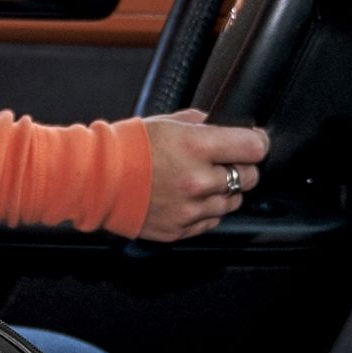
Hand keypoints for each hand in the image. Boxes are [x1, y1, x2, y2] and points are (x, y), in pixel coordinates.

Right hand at [139, 110, 268, 241]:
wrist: (95, 179)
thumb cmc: (127, 148)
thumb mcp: (166, 122)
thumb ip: (200, 124)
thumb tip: (222, 125)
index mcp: (197, 147)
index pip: (254, 148)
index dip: (255, 143)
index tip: (252, 143)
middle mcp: (198, 181)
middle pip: (248, 178)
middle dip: (239, 168)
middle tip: (221, 163)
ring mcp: (190, 209)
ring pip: (232, 203)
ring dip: (222, 192)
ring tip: (199, 183)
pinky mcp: (179, 230)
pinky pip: (210, 222)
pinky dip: (204, 211)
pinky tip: (186, 199)